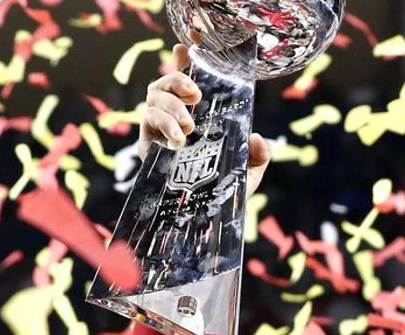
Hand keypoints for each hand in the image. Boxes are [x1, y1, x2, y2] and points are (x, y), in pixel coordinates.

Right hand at [140, 44, 270, 196]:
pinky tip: (178, 139)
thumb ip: (257, 155)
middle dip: (177, 79)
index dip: (184, 59)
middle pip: (164, 83)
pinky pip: (148, 122)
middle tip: (196, 94)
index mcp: (198, 114)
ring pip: (153, 98)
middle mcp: (175, 116)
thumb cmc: (225, 189)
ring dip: (171, 105)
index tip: (186, 46)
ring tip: (189, 126)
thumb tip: (257, 138)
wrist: (206, 217)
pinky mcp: (147, 145)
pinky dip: (163, 124)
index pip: (188, 79)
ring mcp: (158, 129)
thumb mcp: (247, 171)